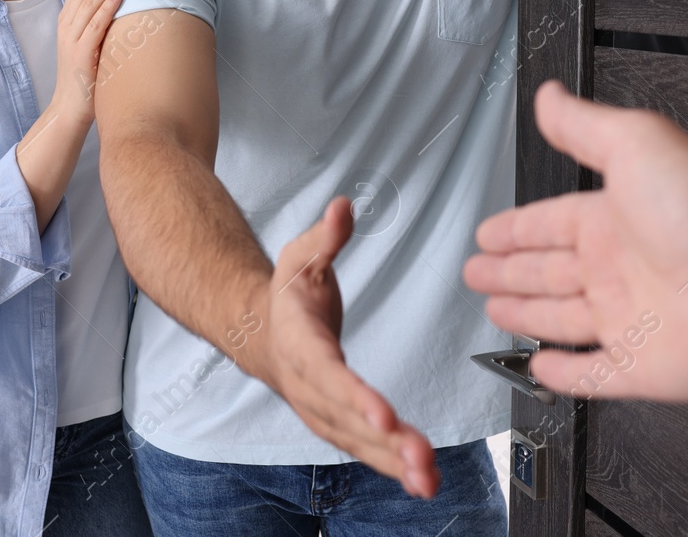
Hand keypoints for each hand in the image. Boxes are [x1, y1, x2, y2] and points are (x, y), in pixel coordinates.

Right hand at [53, 0, 132, 123]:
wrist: (70, 107)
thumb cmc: (85, 74)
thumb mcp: (88, 41)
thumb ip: (96, 20)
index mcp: (67, 19)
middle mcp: (66, 25)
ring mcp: (72, 40)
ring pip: (90, 3)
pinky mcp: (80, 55)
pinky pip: (94, 27)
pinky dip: (106, 8)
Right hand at [247, 196, 439, 498]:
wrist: (259, 330)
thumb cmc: (286, 294)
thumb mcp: (299, 255)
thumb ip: (325, 236)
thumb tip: (343, 207)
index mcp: (298, 340)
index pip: (325, 370)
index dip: (352, 394)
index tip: (382, 414)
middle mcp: (307, 382)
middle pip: (344, 417)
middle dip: (383, 440)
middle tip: (421, 458)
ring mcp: (319, 407)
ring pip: (354, 440)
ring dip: (392, 463)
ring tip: (428, 480)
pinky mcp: (335, 421)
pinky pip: (361, 447)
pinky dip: (390, 466)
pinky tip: (421, 480)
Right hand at [462, 80, 687, 400]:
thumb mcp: (632, 141)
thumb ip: (581, 124)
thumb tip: (550, 96)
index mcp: (612, 219)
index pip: (548, 223)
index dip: (514, 229)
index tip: (489, 233)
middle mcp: (620, 268)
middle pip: (548, 271)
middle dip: (510, 271)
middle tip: (478, 272)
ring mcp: (630, 320)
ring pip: (562, 320)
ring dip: (527, 315)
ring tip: (496, 310)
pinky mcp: (640, 367)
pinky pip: (592, 375)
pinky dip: (564, 375)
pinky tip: (544, 367)